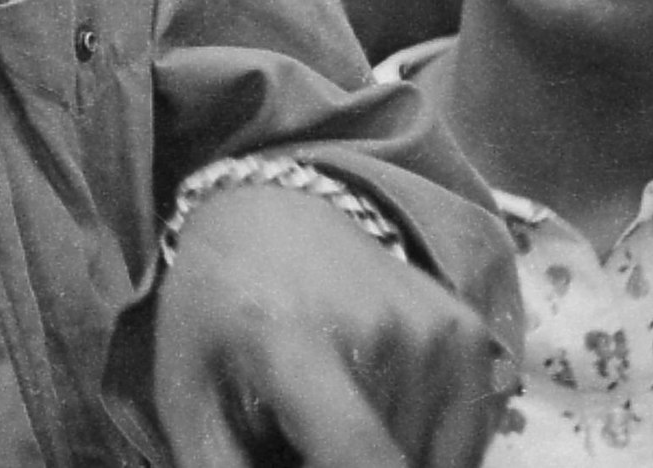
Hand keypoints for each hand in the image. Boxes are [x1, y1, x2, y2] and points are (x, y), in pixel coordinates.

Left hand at [152, 178, 514, 467]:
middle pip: (390, 464)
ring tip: (333, 422)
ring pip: (426, 458)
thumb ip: (221, 466)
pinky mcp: (467, 332)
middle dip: (346, 466)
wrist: (268, 211)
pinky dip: (424, 446)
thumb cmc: (216, 309)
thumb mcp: (184, 390)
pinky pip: (464, 438)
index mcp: (293, 339)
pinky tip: (374, 411)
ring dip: (384, 458)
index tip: (310, 464)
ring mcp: (433, 328)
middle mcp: (380, 328)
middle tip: (300, 438)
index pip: (357, 454)